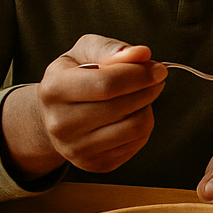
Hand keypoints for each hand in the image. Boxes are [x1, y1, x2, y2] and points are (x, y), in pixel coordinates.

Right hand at [2, 34, 167, 178]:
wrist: (54, 115)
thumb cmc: (75, 76)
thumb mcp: (85, 52)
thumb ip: (112, 49)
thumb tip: (142, 54)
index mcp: (54, 89)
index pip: (108, 83)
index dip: (140, 75)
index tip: (158, 69)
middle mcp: (60, 123)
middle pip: (124, 106)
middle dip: (148, 89)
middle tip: (154, 80)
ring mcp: (76, 149)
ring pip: (136, 127)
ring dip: (147, 107)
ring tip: (139, 97)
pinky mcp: (94, 164)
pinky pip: (137, 142)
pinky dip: (143, 125)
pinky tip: (129, 115)